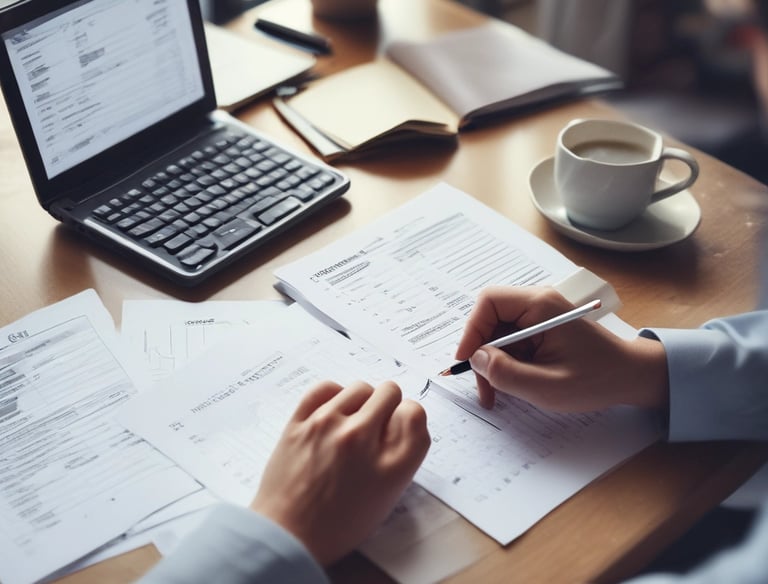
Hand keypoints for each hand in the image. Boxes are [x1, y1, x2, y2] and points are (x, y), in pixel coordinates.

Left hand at [250, 380, 429, 565]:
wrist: (288, 536)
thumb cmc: (338, 524)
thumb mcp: (387, 495)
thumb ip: (400, 454)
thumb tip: (399, 417)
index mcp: (390, 464)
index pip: (415, 412)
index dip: (408, 418)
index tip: (397, 426)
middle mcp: (362, 439)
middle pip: (390, 391)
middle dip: (387, 406)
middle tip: (375, 426)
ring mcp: (328, 426)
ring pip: (360, 387)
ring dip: (361, 401)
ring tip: (352, 422)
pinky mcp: (299, 422)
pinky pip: (326, 387)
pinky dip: (334, 395)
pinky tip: (333, 413)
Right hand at [455, 286, 668, 410]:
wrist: (632, 376)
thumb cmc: (597, 379)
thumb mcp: (547, 386)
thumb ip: (506, 373)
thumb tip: (475, 358)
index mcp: (541, 306)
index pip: (489, 302)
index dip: (471, 330)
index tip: (466, 360)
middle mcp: (538, 302)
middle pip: (490, 318)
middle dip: (481, 351)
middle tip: (484, 387)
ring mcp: (540, 314)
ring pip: (498, 332)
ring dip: (493, 361)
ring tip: (497, 392)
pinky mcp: (542, 327)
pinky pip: (512, 339)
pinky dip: (506, 361)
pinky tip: (512, 383)